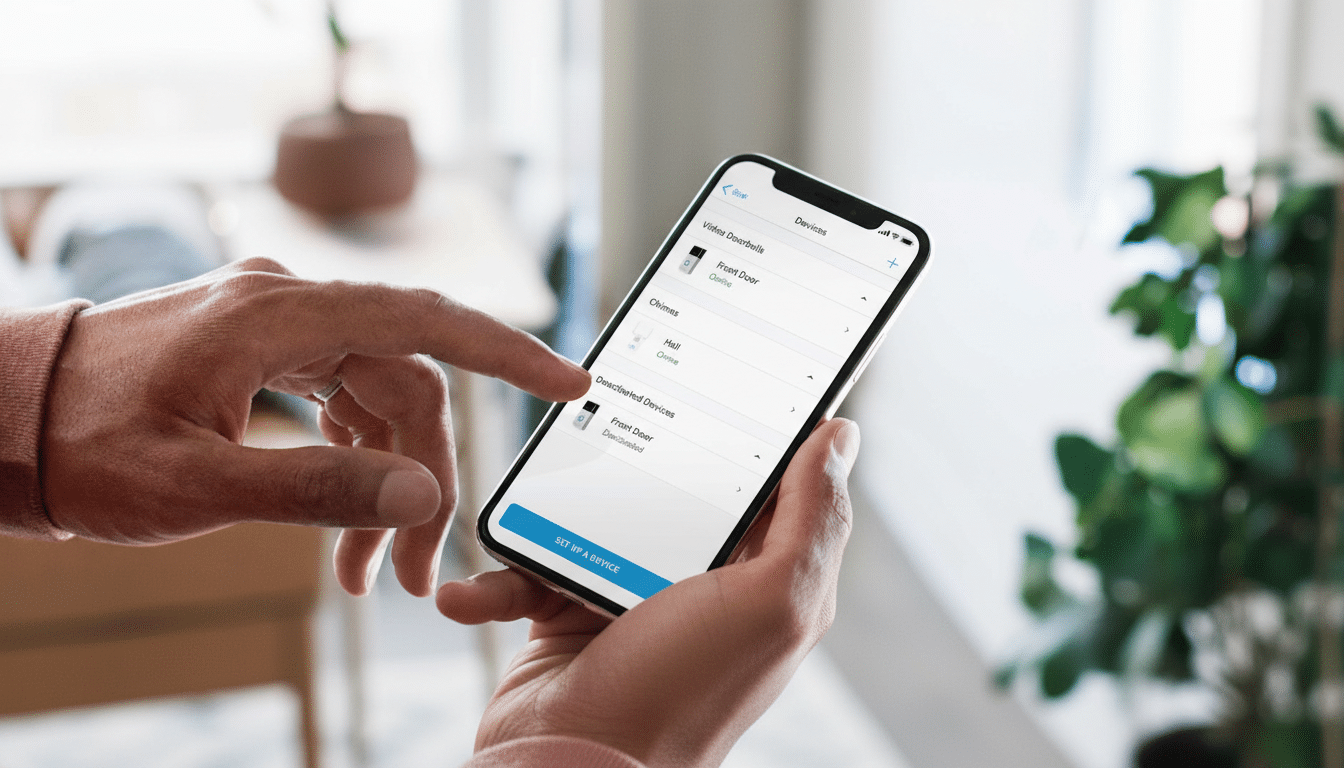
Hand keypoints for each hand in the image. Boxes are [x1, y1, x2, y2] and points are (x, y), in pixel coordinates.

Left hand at [40, 258, 589, 596]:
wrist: (7, 422)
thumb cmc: (83, 445)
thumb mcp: (197, 484)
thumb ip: (318, 487)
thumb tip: (422, 496)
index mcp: (278, 315)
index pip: (426, 320)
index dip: (508, 354)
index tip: (570, 384)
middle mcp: (285, 303)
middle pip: (404, 379)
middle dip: (425, 477)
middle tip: (418, 573)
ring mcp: (272, 322)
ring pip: (374, 392)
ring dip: (386, 480)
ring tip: (370, 576)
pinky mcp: (259, 348)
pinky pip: (337, 393)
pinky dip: (351, 457)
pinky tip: (343, 525)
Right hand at [436, 418, 859, 766]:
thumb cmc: (683, 694)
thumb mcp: (772, 601)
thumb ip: (813, 517)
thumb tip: (842, 434)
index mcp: (760, 578)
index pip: (770, 484)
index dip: (756, 429)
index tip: (729, 373)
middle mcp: (697, 583)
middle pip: (670, 487)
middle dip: (635, 457)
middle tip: (606, 414)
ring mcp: (626, 597)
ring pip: (590, 518)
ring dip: (546, 516)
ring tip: (521, 504)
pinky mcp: (564, 617)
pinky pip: (527, 573)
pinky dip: (495, 583)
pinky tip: (468, 594)